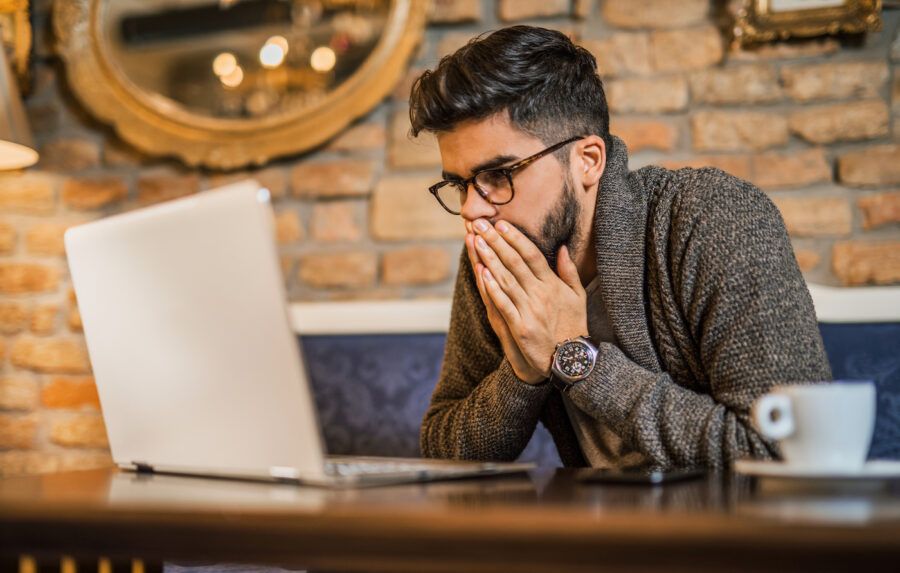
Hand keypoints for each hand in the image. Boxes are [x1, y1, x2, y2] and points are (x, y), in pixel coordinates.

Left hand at [468, 218, 587, 380]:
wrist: (571, 359)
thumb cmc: (573, 325)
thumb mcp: (578, 296)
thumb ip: (569, 271)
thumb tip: (563, 248)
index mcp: (553, 285)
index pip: (532, 255)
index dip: (515, 238)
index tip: (501, 224)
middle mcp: (541, 294)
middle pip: (515, 262)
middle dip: (496, 241)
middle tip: (480, 224)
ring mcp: (529, 310)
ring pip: (506, 279)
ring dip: (489, 258)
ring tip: (475, 241)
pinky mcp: (520, 327)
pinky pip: (503, 304)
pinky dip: (492, 288)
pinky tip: (481, 273)